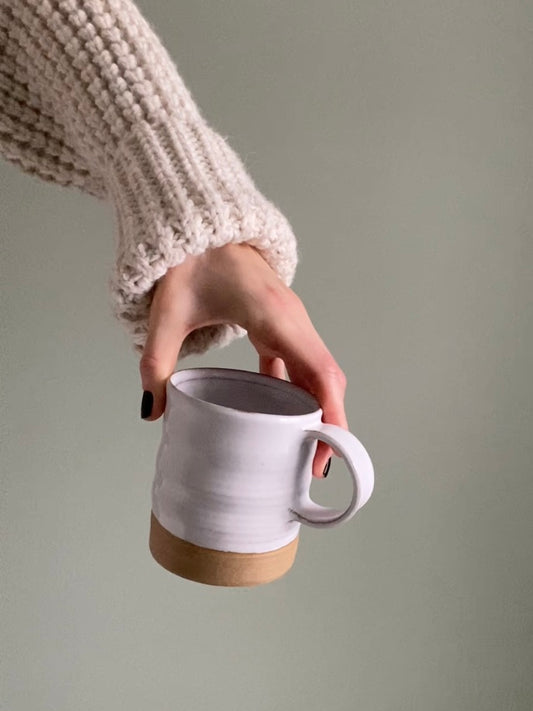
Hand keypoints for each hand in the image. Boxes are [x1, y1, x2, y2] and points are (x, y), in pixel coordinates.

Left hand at [139, 243, 347, 477]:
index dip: (331, 413)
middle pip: (326, 379)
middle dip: (328, 422)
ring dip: (315, 409)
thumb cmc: (189, 262)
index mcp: (275, 318)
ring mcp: (290, 322)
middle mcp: (292, 321)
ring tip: (301, 449)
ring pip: (317, 372)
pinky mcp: (279, 324)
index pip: (320, 372)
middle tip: (313, 466)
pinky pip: (299, 362)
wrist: (199, 227)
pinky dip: (296, 391)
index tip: (326, 451)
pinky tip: (277, 415)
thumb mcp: (168, 315)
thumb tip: (152, 410)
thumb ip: (157, 363)